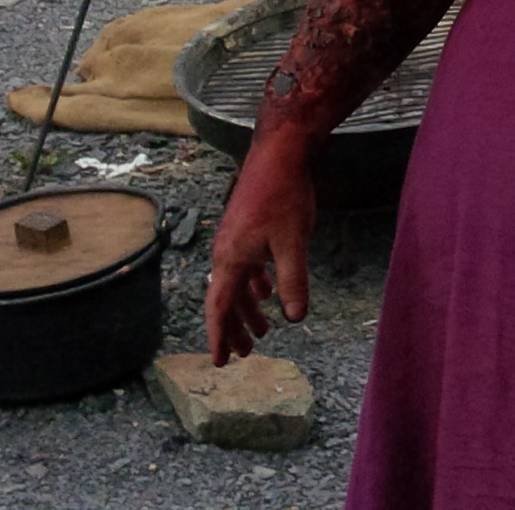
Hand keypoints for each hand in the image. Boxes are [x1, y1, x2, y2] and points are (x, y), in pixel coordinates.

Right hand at [203, 140, 317, 362]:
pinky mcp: (247, 229)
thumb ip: (293, 281)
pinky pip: (246, 266)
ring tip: (262, 331)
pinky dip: (255, 284)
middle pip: (226, 299)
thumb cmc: (284, 195)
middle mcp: (226, 252)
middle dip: (234, 328)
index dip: (219, 336)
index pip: (219, 307)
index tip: (219, 361)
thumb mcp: (292, 243)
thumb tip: (295, 317)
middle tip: (245, 354)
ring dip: (248, 308)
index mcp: (231, 258)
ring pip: (237, 283)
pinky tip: (267, 292)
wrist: (279, 154)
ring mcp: (236, 239)